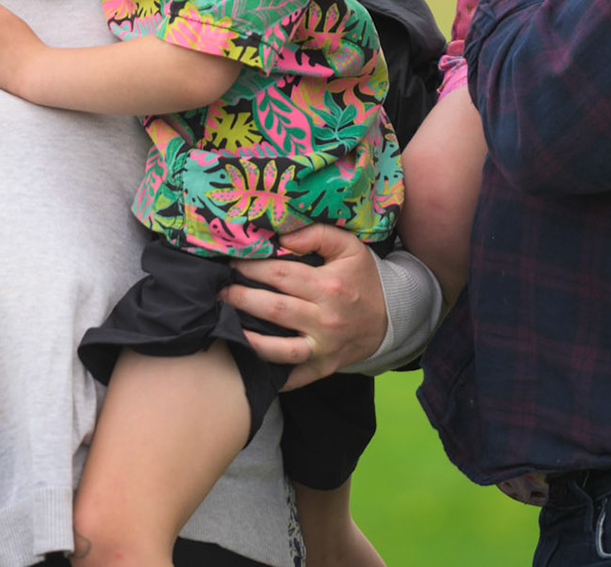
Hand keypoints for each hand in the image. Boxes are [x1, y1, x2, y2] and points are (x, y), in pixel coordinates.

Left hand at [221, 224, 386, 389]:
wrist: (391, 317)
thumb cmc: (363, 278)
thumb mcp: (350, 247)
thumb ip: (318, 234)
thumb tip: (283, 237)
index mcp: (329, 286)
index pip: (281, 274)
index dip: (252, 267)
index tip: (233, 262)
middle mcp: (325, 319)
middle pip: (274, 309)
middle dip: (241, 298)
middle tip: (219, 291)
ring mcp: (323, 347)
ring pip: (279, 348)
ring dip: (248, 338)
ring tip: (225, 324)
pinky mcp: (323, 367)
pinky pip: (293, 376)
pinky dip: (271, 375)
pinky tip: (248, 364)